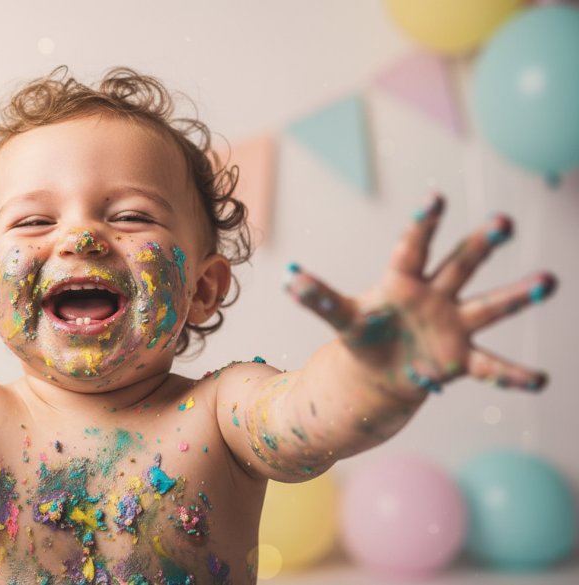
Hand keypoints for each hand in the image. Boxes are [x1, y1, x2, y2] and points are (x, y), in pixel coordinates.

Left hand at [285, 194, 555, 399]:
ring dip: (516, 296)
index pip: (413, 246)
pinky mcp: (462, 358)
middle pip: (460, 265)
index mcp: (403, 280)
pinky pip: (491, 367)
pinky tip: (541, 380)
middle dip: (481, 244)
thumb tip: (288, 278)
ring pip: (488, 306)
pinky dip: (513, 376)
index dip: (422, 223)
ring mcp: (454, 325)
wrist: (380, 373)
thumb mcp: (342, 316)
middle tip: (504, 221)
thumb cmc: (365, 334)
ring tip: (547, 280)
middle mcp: (436, 296)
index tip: (434, 197)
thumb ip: (320, 298)